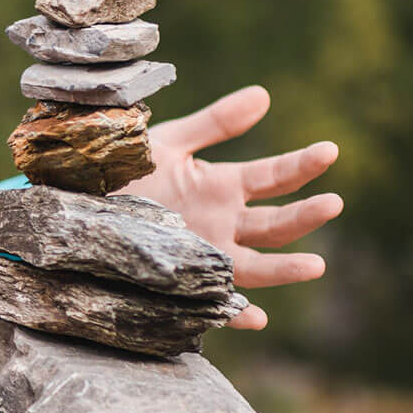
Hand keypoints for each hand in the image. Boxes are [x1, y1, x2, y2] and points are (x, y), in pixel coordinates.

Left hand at [123, 85, 339, 330]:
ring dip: (286, 268)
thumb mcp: (171, 143)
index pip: (272, 178)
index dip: (301, 165)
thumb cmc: (129, 172)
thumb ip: (216, 123)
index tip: (329, 151)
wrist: (80, 208)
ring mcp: (207, 256)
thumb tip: (264, 94)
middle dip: (304, 215)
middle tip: (332, 204)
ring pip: (256, 266)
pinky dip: (236, 313)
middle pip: (273, 224)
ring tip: (317, 265)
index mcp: (222, 187)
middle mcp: (223, 225)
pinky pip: (215, 305)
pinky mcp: (184, 285)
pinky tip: (256, 318)